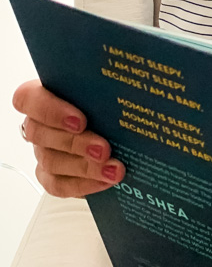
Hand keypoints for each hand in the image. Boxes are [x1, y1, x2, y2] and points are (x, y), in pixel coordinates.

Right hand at [13, 79, 124, 196]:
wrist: (112, 127)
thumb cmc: (104, 100)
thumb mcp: (103, 87)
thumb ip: (105, 85)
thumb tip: (128, 81)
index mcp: (44, 94)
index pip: (28, 98)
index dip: (50, 110)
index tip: (80, 120)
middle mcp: (39, 124)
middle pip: (41, 134)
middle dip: (75, 143)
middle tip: (104, 149)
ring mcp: (42, 151)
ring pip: (52, 161)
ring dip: (85, 166)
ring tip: (114, 168)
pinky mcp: (50, 176)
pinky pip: (59, 184)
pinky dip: (84, 184)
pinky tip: (106, 181)